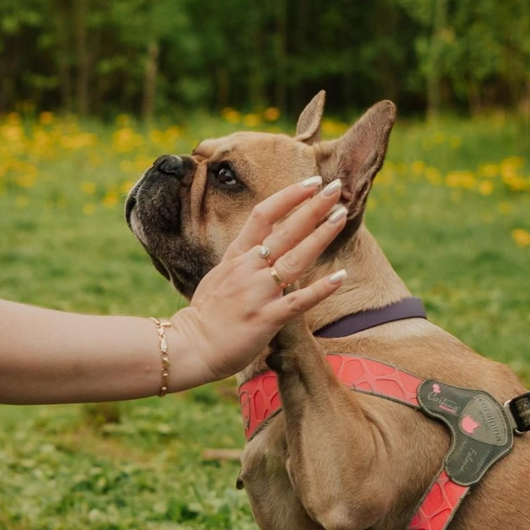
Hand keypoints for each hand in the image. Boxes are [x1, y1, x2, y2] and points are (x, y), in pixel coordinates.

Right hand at [167, 177, 352, 384]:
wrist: (189, 346)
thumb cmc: (205, 314)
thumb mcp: (220, 275)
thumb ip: (242, 259)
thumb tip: (262, 247)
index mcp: (237, 256)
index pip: (263, 215)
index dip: (289, 196)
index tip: (311, 183)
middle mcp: (248, 268)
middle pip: (285, 230)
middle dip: (312, 207)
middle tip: (336, 187)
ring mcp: (258, 292)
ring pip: (294, 258)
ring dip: (320, 235)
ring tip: (340, 215)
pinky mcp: (266, 318)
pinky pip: (298, 301)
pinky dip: (320, 289)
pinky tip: (340, 276)